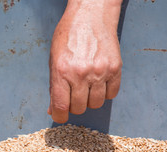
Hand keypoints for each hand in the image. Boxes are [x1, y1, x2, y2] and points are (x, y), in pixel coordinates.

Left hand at [48, 0, 122, 122]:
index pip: (61, 107)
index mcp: (61, 72)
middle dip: (74, 106)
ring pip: (96, 104)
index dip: (59, 116)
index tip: (60, 116)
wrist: (90, 16)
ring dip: (89, 100)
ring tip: (86, 87)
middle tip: (72, 95)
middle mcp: (81, 74)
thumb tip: (53, 110)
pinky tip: (98, 83)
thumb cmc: (68, 37)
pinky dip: (104, 93)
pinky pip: (111, 94)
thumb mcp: (54, 60)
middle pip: (79, 108)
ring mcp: (100, 72)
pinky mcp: (115, 69)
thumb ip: (54, 86)